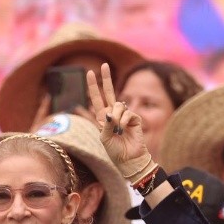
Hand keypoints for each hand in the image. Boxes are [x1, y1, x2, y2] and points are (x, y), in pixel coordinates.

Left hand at [86, 63, 151, 179]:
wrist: (129, 159)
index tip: (89, 72)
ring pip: (118, 105)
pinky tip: (124, 129)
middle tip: (104, 65)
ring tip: (118, 130)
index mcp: (103, 118)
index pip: (96, 99)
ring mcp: (124, 115)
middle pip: (108, 92)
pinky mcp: (134, 118)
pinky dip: (124, 121)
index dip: (93, 86)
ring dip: (116, 117)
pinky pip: (127, 112)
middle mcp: (113, 114)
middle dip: (106, 78)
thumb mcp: (105, 138)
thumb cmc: (115, 151)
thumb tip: (111, 112)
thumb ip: (106, 124)